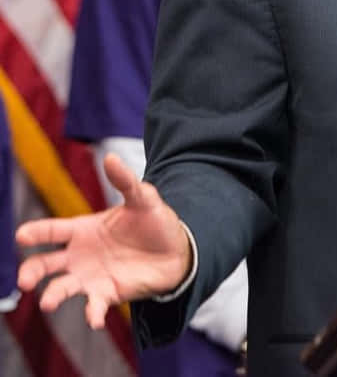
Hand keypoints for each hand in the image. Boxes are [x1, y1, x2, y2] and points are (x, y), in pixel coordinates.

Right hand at [16, 153, 191, 328]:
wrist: (176, 251)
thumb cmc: (154, 222)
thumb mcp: (143, 198)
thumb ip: (125, 181)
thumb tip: (111, 157)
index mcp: (84, 229)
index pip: (53, 231)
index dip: (36, 232)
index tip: (21, 235)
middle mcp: (80, 255)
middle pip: (45, 264)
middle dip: (31, 271)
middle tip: (25, 279)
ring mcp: (90, 276)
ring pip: (62, 288)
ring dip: (53, 296)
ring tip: (49, 302)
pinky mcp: (107, 294)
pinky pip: (94, 307)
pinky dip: (91, 314)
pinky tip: (94, 317)